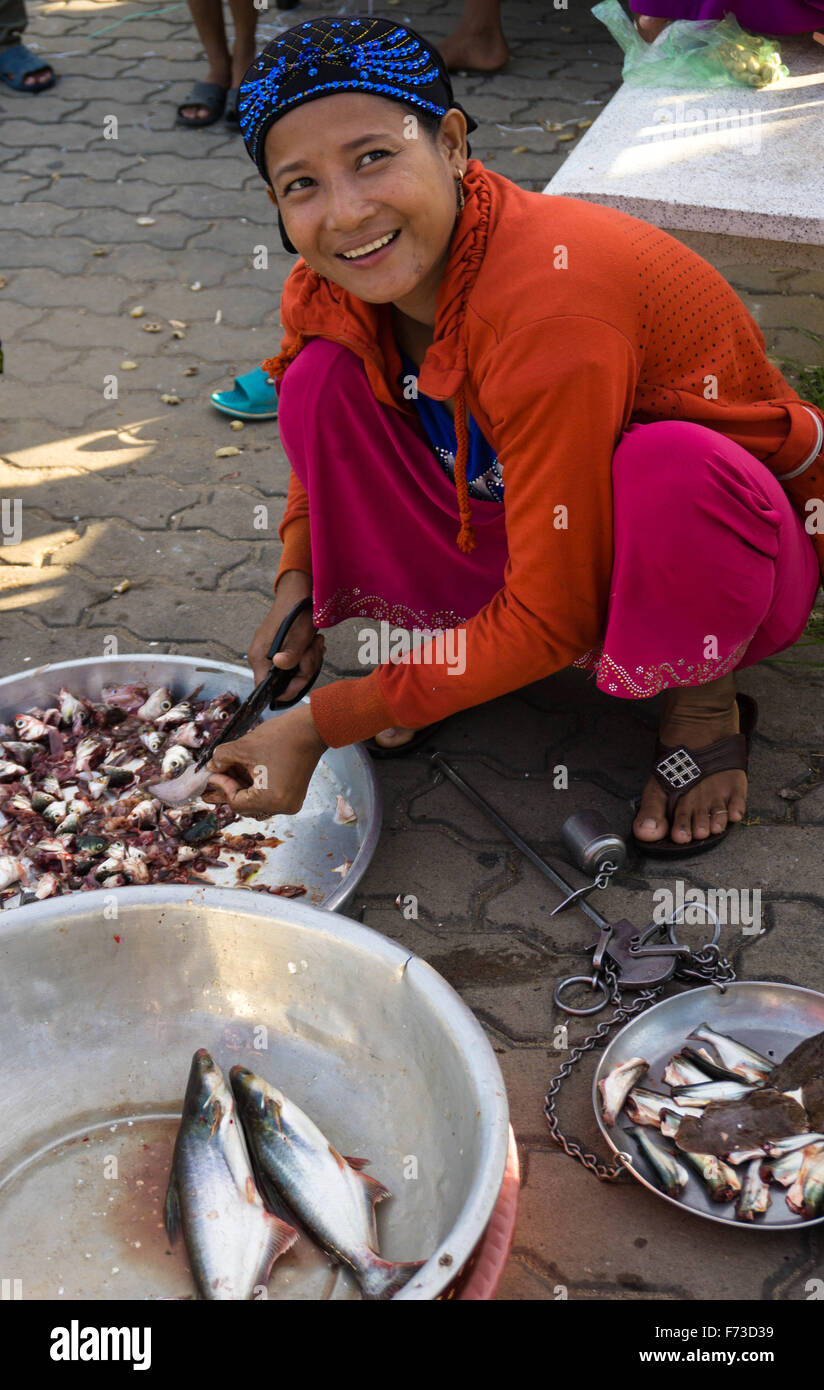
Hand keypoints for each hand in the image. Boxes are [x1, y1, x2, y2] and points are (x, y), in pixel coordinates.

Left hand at [201, 703, 326, 817]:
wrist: (311, 728)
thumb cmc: (281, 737)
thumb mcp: (243, 747)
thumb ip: (221, 759)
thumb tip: (210, 768)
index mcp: (271, 799)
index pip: (236, 802)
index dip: (221, 786)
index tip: (212, 772)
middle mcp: (282, 807)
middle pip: (246, 806)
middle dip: (228, 788)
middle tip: (212, 778)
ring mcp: (290, 802)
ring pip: (255, 802)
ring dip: (240, 788)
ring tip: (225, 774)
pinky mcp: (293, 794)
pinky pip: (267, 796)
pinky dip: (254, 786)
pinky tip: (241, 774)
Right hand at [247, 571, 324, 700]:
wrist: (297, 594)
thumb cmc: (296, 614)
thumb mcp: (299, 637)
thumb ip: (291, 655)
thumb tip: (279, 664)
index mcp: (259, 659)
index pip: (266, 691)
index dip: (288, 690)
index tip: (304, 675)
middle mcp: (261, 659)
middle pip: (284, 683)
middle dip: (305, 669)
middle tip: (315, 650)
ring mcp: (270, 655)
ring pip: (293, 673)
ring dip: (310, 660)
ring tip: (316, 642)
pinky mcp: (279, 651)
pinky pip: (294, 663)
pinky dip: (307, 655)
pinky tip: (314, 643)